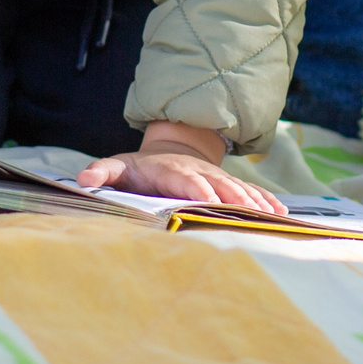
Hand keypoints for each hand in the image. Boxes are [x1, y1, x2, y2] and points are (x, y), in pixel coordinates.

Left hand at [76, 121, 284, 214]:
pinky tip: (281, 215)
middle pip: (217, 184)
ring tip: (270, 215)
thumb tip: (81, 179)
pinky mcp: (229, 184)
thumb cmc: (140, 166)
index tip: (207, 201)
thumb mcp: (119, 166)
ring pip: (237, 188)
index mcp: (170, 170)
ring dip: (254, 201)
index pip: (184, 180)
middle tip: (246, 211)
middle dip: (231, 197)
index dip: (195, 190)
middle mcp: (197, 172)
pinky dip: (266, 202)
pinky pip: (250, 192)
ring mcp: (216, 177)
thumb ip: (102, 172)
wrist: (170, 147)